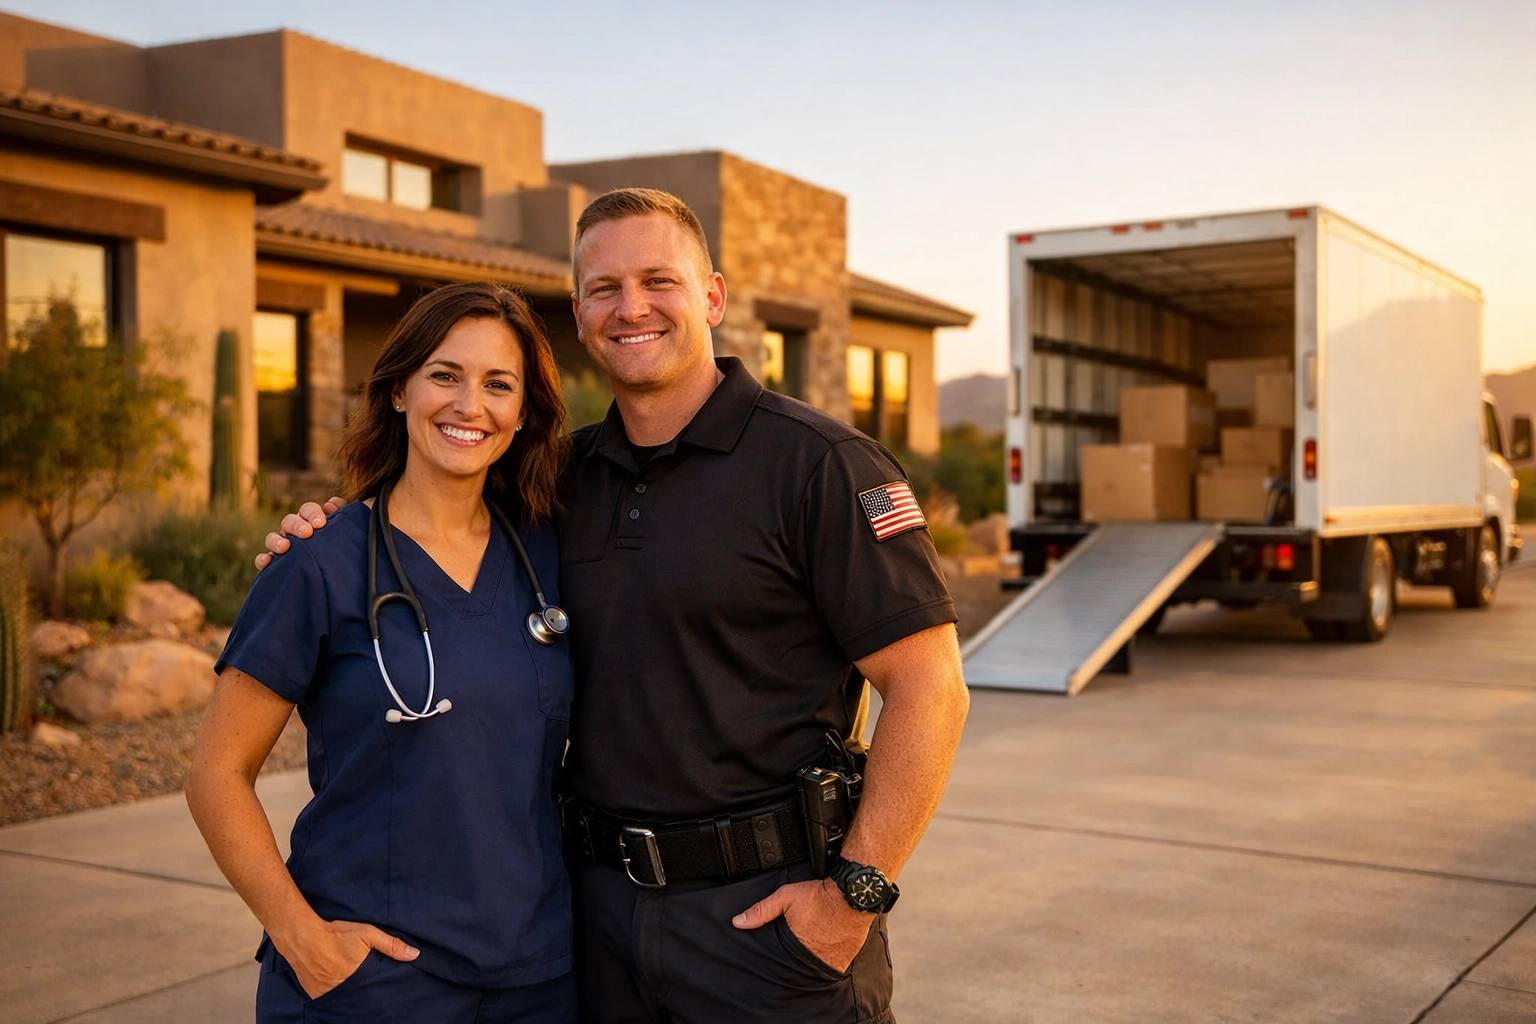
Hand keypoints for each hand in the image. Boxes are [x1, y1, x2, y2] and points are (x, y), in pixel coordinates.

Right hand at [254, 497, 345, 569]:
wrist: (335, 574)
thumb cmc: (340, 548)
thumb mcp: (345, 532)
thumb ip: (342, 516)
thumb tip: (333, 503)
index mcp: (311, 521)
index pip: (308, 510)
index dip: (313, 513)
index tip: (321, 523)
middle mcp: (294, 531)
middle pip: (289, 520)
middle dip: (296, 525)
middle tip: (307, 533)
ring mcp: (283, 545)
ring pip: (273, 537)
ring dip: (276, 540)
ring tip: (284, 547)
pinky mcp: (275, 563)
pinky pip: (264, 559)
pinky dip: (262, 559)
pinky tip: (266, 562)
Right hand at [282, 918, 417, 998]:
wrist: (302, 936)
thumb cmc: (336, 934)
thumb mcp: (368, 934)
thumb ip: (392, 945)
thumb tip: (415, 955)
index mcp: (358, 978)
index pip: (375, 990)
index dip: (380, 989)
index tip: (386, 988)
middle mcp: (342, 989)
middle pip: (359, 996)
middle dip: (365, 992)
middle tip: (369, 984)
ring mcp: (326, 993)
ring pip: (344, 997)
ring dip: (349, 992)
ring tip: (351, 982)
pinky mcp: (314, 993)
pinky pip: (328, 997)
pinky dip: (334, 992)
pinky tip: (336, 983)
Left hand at [732, 878, 871, 973]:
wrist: (852, 894)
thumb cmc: (820, 895)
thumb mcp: (785, 897)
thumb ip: (761, 911)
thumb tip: (738, 922)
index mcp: (795, 946)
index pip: (780, 963)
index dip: (778, 962)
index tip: (777, 960)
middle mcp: (812, 958)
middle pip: (798, 969)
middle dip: (794, 964)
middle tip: (794, 956)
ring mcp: (830, 961)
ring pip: (815, 970)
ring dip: (811, 964)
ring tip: (810, 954)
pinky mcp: (844, 960)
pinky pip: (832, 968)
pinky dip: (827, 963)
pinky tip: (824, 954)